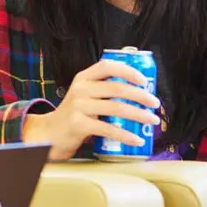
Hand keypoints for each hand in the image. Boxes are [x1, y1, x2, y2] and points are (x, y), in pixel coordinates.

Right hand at [22, 59, 160, 160]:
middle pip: (117, 88)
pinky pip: (108, 129)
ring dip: (139, 115)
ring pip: (116, 108)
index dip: (128, 71)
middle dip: (141, 96)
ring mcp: (78, 106)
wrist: (50, 133)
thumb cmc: (75, 114)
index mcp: (83, 78)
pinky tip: (137, 140)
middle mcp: (80, 89)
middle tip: (155, 104)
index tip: (145, 80)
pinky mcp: (79, 124)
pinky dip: (126, 135)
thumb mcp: (84, 95)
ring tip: (152, 120)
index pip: (108, 66)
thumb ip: (103, 89)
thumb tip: (140, 92)